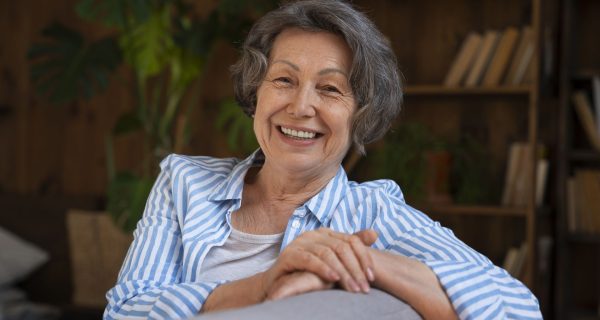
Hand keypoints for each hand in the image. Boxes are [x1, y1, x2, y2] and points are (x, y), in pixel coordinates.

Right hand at [260, 228, 377, 295]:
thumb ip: (351, 248)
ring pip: (327, 253)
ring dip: (342, 272)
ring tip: (352, 288)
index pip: (352, 240)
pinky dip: (323, 269)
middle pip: (341, 248)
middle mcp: (313, 234)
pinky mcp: (289, 254)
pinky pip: (309, 259)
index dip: (364, 258)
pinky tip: (333, 279)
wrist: (278, 284)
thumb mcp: (333, 262)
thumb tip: (374, 234)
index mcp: (326, 233)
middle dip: (355, 269)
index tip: (372, 277)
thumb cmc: (308, 273)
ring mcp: (300, 243)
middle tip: (364, 288)